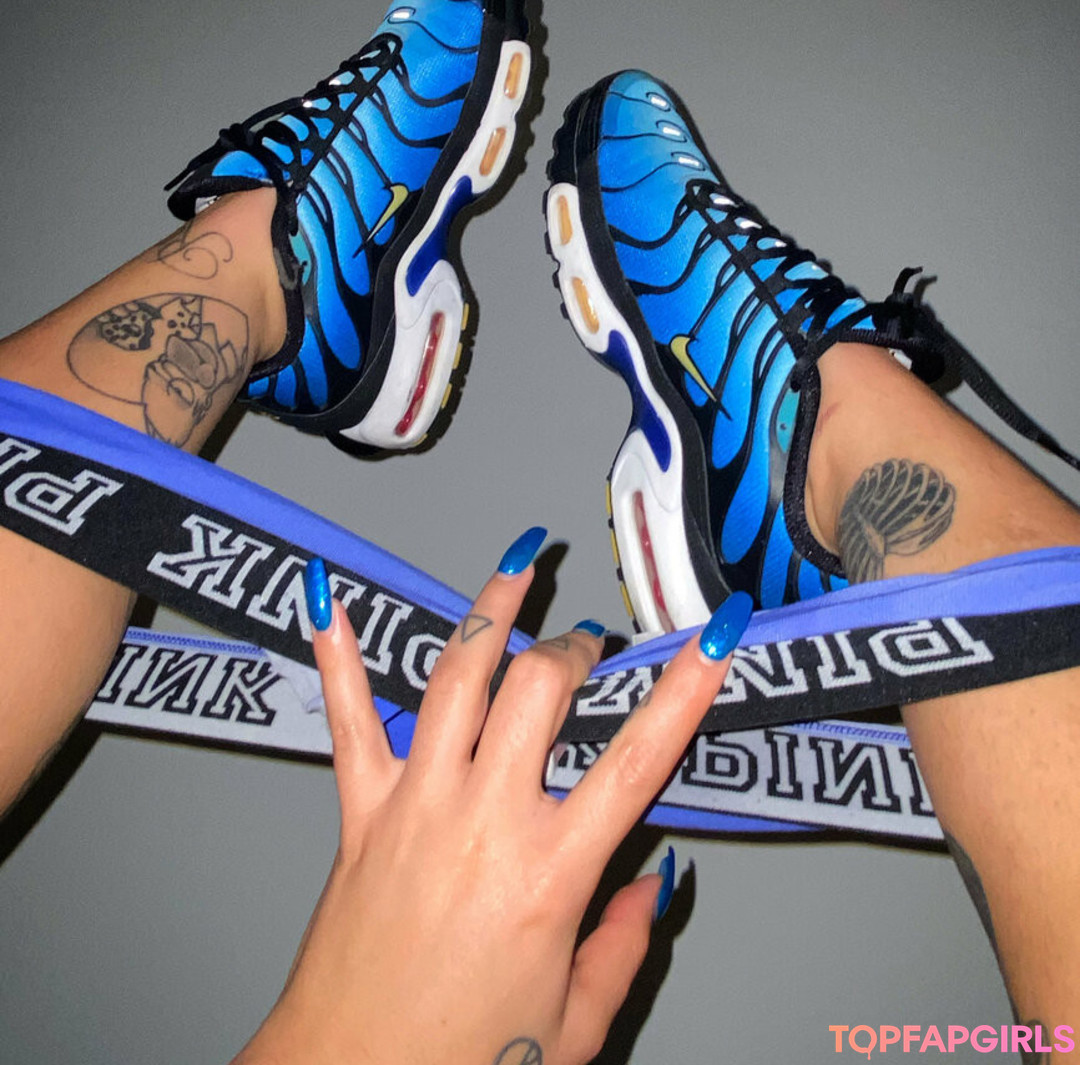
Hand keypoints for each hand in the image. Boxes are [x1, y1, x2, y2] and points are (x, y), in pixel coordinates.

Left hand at [235, 534, 747, 1064]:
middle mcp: (483, 824)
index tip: (714, 636)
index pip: (637, 760)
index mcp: (549, 875)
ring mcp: (417, 807)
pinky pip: (348, 721)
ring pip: (457, 680)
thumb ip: (625, 946)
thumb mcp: (575, 1025)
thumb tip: (655, 882)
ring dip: (491, 613)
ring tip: (518, 566)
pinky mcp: (362, 814)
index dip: (685, 690)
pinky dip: (340, 656)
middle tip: (592, 641)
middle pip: (540, 692)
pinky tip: (332, 603)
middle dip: (575, 648)